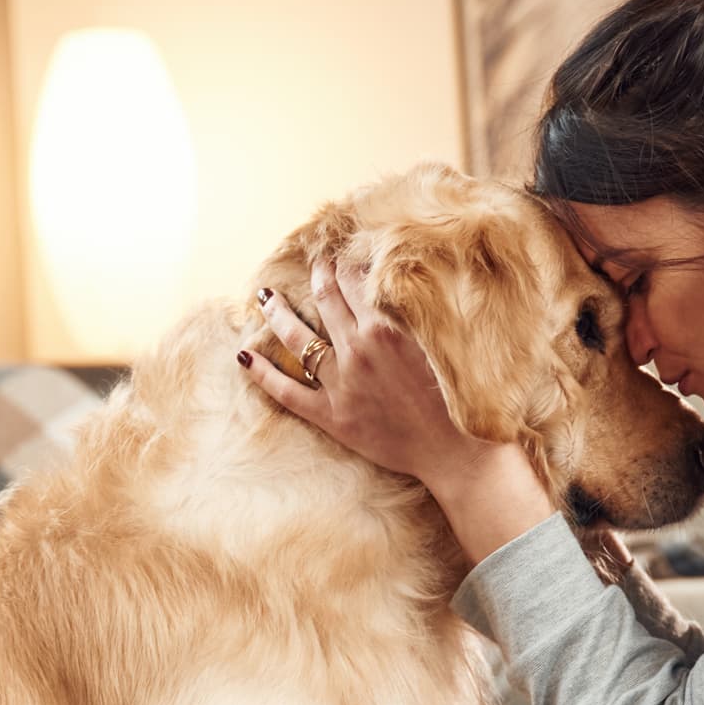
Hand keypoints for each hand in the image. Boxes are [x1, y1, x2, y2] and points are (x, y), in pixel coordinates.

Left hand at [238, 256, 493, 488]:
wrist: (455, 451)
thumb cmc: (460, 397)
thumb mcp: (442, 340)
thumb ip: (414, 311)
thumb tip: (394, 283)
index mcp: (386, 326)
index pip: (356, 280)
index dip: (347, 263)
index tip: (344, 253)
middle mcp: (357, 348)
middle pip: (326, 299)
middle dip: (318, 275)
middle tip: (314, 262)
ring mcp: (340, 382)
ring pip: (297, 338)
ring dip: (278, 313)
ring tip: (265, 297)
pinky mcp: (331, 414)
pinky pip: (286, 391)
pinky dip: (262, 373)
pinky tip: (243, 356)